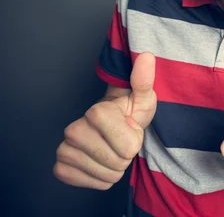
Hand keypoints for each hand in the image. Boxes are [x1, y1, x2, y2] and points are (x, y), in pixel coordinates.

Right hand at [53, 52, 156, 189]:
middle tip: (120, 140)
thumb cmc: (128, 112)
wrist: (109, 125)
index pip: (129, 148)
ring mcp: (64, 149)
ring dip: (115, 167)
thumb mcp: (142, 98)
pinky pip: (91, 184)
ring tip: (111, 149)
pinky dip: (100, 178)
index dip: (134, 141)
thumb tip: (147, 56)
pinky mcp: (60, 167)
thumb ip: (144, 80)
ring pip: (106, 176)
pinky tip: (99, 161)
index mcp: (96, 113)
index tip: (128, 128)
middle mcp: (73, 130)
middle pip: (117, 164)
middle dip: (125, 156)